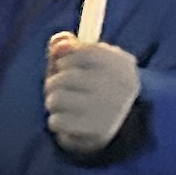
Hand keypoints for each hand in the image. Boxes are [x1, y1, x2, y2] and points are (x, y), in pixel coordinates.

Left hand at [42, 33, 140, 155]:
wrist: (121, 126)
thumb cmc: (95, 87)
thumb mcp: (86, 63)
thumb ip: (70, 49)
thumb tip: (58, 43)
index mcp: (121, 64)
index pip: (83, 52)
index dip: (66, 59)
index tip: (67, 66)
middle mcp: (118, 86)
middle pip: (63, 78)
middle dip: (55, 83)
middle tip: (64, 90)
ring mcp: (108, 111)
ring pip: (55, 99)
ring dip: (54, 103)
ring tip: (67, 106)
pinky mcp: (96, 132)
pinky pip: (56, 121)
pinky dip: (57, 122)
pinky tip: (70, 122)